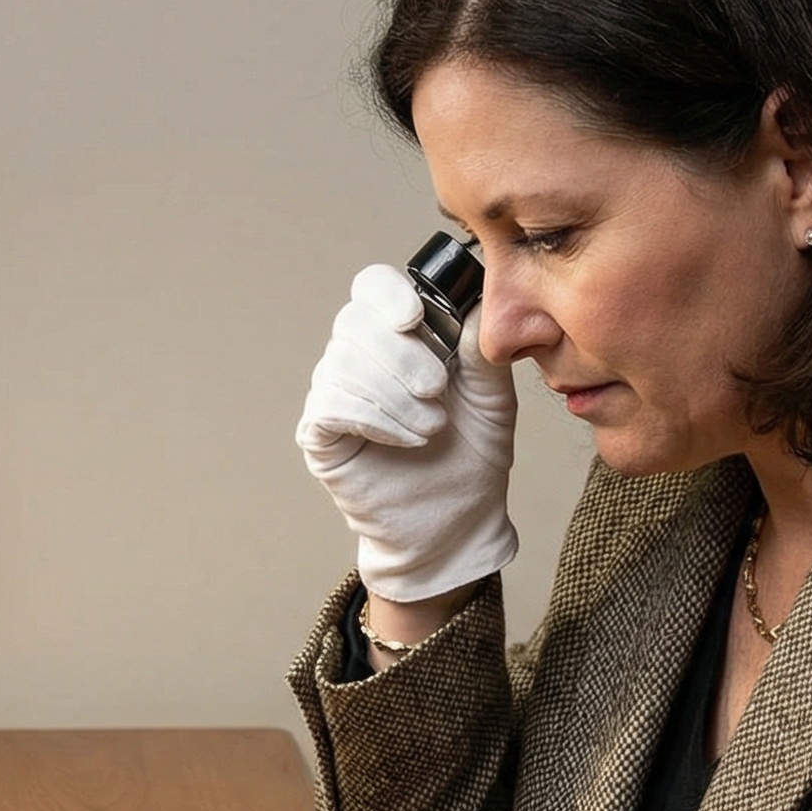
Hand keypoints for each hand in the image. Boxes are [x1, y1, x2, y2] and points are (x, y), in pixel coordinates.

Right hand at [296, 263, 519, 603]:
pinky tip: (405, 439)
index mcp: (400, 334)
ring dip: (394, 395)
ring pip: (341, 364)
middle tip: (438, 391)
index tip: (414, 317)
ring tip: (432, 428)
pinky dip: (373, 417)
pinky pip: (330, 405)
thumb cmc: (472, 457)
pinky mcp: (319, 434)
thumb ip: (481, 348)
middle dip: (400, 354)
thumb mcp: (491, 396)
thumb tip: (477, 299)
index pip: (372, 287)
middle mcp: (360, 356)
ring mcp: (335, 393)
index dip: (387, 294)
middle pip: (354, 321)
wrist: (458, 523)